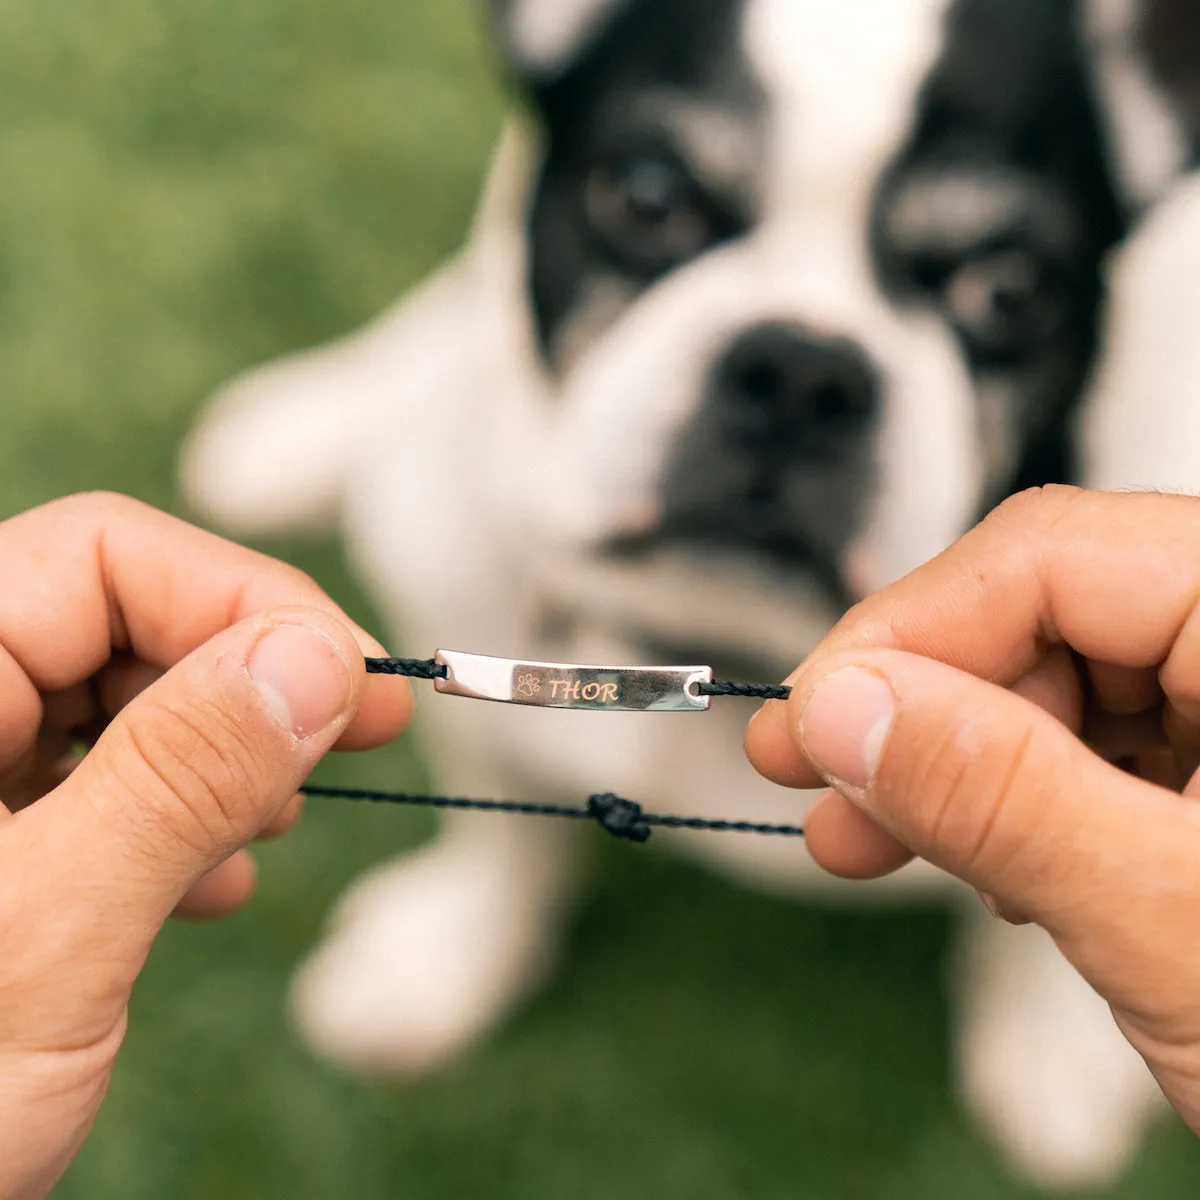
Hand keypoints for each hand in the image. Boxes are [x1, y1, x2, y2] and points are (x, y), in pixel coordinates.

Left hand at [0, 494, 410, 1198]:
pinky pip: (96, 782)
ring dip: (218, 751)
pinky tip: (204, 883)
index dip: (248, 601)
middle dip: (244, 677)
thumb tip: (318, 655)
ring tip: (265, 829)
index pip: (104, 558)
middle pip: (116, 617)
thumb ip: (178, 780)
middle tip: (346, 742)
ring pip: (118, 700)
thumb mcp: (40, 939)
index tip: (358, 685)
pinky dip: (174, 816)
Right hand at [746, 486, 1199, 1133]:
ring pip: (1051, 685)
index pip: (1052, 556)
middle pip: (1043, 615)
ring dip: (947, 762)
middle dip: (915, 706)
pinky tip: (971, 858)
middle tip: (814, 775)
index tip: (815, 713)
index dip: (907, 629)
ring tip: (863, 835)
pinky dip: (1008, 803)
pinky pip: (1086, 752)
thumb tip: (842, 706)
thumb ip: (998, 795)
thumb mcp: (1175, 920)